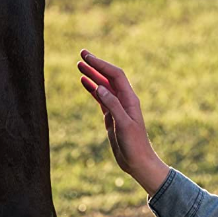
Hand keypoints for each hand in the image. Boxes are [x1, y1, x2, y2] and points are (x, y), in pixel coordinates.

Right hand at [77, 49, 169, 195]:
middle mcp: (124, 100)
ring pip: (103, 86)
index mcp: (130, 99)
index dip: (101, 64)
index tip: (87, 57)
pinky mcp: (112, 116)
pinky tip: (84, 82)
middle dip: (96, 65)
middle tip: (81, 54)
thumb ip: (112, 105)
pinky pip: (100, 98)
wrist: (138, 162)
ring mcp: (117, 107)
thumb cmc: (134, 145)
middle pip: (109, 77)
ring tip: (79, 65)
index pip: (115, 75)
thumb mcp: (124, 125)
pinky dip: (92, 88)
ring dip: (92, 74)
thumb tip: (99, 87)